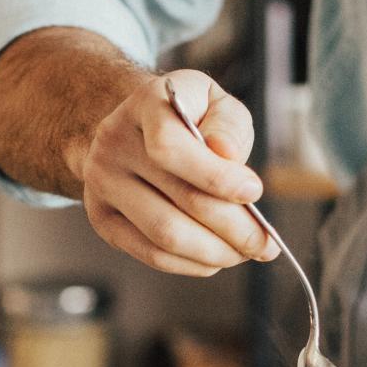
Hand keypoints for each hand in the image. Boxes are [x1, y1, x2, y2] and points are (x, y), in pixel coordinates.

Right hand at [74, 70, 278, 276]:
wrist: (138, 128)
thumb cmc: (190, 117)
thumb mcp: (216, 102)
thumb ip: (228, 125)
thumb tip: (228, 155)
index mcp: (145, 103)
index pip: (170, 147)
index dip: (217, 176)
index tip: (254, 191)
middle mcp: (114, 142)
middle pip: (179, 199)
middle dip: (234, 228)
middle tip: (265, 243)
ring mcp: (102, 183)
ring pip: (165, 235)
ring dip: (215, 252)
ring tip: (245, 252)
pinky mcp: (102, 218)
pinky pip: (151, 254)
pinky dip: (191, 264)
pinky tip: (216, 258)